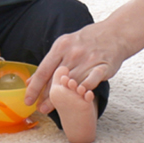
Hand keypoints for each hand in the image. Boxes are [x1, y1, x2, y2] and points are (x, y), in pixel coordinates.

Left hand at [23, 19, 143, 112]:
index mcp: (61, 46)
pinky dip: (84, 90)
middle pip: (57, 80)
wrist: (115, 33)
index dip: (34, 87)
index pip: (43, 70)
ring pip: (72, 84)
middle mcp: (73, 53)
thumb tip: (30, 81)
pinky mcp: (103, 66)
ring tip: (56, 109)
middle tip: (40, 109)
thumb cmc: (87, 40)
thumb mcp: (65, 45)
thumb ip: (49, 63)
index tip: (28, 100)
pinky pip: (91, 81)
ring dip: (64, 99)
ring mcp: (89, 59)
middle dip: (47, 97)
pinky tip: (79, 98)